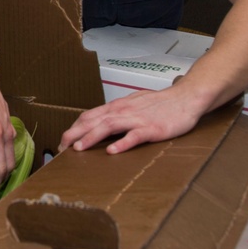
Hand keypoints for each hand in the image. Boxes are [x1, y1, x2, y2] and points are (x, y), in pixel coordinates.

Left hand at [58, 85, 208, 154]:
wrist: (186, 98)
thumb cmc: (160, 103)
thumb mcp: (134, 105)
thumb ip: (117, 114)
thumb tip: (99, 124)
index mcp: (118, 107)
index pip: (89, 116)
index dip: (74, 128)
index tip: (63, 141)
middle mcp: (124, 111)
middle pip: (93, 120)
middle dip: (75, 134)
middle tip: (61, 148)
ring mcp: (137, 119)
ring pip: (109, 126)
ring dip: (91, 137)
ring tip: (79, 148)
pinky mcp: (152, 128)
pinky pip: (134, 136)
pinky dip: (122, 143)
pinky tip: (112, 151)